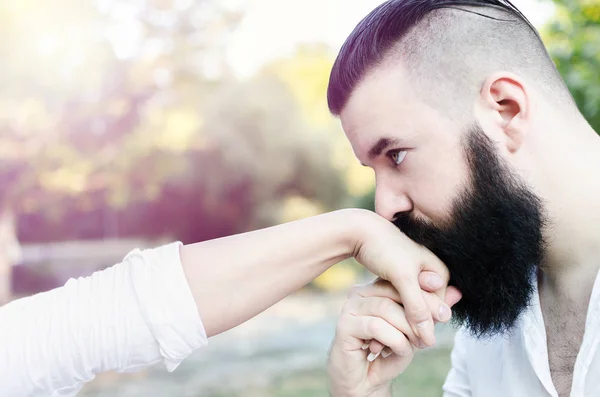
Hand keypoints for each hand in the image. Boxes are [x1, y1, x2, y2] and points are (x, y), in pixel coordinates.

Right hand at [327, 278, 461, 396]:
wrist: (367, 382)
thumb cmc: (389, 353)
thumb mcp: (416, 331)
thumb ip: (432, 312)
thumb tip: (458, 292)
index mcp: (375, 288)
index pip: (403, 282)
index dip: (427, 296)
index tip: (445, 314)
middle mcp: (359, 293)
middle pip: (395, 291)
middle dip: (420, 313)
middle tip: (430, 336)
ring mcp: (350, 308)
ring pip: (386, 309)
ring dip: (407, 330)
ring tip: (415, 346)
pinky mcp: (344, 325)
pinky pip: (376, 326)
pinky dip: (394, 340)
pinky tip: (396, 351)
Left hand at [350, 211, 451, 346]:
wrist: (361, 231)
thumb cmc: (384, 249)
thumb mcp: (402, 278)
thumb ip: (417, 307)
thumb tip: (430, 339)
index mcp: (440, 273)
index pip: (436, 312)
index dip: (420, 329)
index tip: (400, 345)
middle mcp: (431, 276)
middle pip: (423, 312)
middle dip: (407, 329)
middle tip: (382, 349)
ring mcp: (415, 278)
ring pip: (409, 310)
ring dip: (396, 325)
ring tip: (376, 345)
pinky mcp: (399, 280)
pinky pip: (398, 303)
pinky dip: (389, 315)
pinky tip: (374, 330)